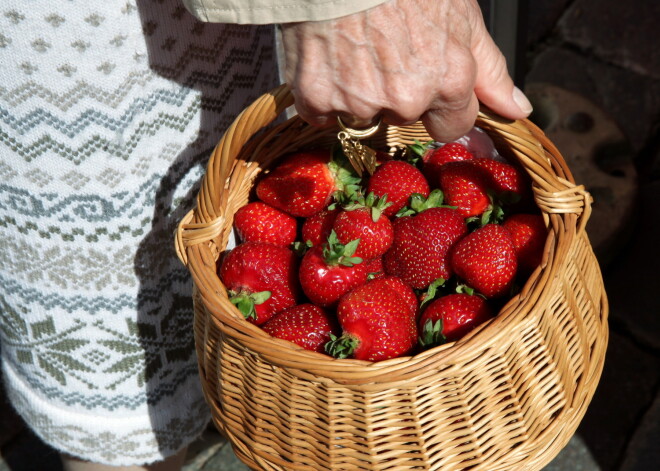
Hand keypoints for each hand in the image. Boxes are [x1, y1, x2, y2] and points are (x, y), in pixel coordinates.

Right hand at [281, 0, 532, 141]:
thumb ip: (490, 71)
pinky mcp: (318, 98)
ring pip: (364, 116)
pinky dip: (325, 93)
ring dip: (360, 93)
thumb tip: (517, 110)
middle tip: (385, 52)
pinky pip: (323, 113)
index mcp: (448, 83)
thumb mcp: (461, 17)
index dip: (440, 106)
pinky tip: (330, 59)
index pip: (452, 127)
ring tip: (356, 48)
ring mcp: (360, 102)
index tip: (425, 83)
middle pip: (405, 119)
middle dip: (398, 96)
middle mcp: (406, 101)